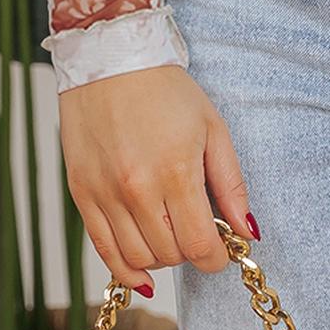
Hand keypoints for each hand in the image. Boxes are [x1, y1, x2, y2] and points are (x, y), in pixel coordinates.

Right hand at [58, 62, 258, 293]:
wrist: (111, 60)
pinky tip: (143, 269)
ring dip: (162, 257)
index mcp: (176, 171)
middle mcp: (138, 190)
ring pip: (139, 259)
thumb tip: (246, 232)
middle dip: (191, 250)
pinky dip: (126, 270)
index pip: (200, 246)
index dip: (217, 257)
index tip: (222, 249)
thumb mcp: (211, 127)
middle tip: (197, 229)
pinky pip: (104, 252)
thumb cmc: (165, 90)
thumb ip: (231, 184)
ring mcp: (106, 195)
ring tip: (171, 232)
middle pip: (171, 254)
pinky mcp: (82, 195)